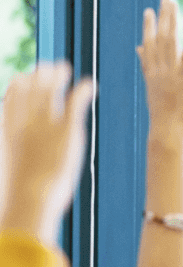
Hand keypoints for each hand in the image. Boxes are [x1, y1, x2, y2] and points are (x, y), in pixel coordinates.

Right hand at [0, 62, 94, 240]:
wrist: (29, 199)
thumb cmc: (18, 197)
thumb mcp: (9, 175)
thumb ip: (12, 164)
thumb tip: (11, 185)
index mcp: (7, 131)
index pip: (9, 99)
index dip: (18, 86)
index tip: (25, 79)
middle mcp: (24, 122)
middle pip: (28, 87)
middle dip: (37, 74)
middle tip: (48, 68)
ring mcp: (45, 123)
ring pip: (49, 89)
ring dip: (57, 75)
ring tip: (65, 67)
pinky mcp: (67, 129)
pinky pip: (75, 101)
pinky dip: (83, 90)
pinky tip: (90, 84)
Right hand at [137, 0, 182, 139]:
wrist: (167, 130)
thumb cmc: (162, 113)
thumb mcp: (152, 87)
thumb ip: (146, 66)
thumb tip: (140, 49)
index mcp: (151, 72)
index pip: (148, 44)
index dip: (148, 27)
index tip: (149, 10)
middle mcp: (159, 68)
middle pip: (159, 37)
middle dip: (162, 17)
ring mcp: (171, 72)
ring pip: (170, 41)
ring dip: (172, 21)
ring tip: (173, 5)